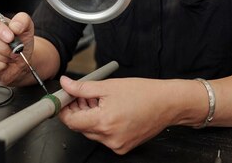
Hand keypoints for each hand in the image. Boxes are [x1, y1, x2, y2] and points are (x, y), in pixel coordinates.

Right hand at [0, 10, 34, 85]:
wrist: (19, 62)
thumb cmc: (19, 44)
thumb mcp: (26, 29)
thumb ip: (23, 21)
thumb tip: (15, 26)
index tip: (10, 37)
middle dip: (2, 46)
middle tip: (13, 50)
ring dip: (1, 56)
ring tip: (9, 56)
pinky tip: (2, 64)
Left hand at [58, 76, 174, 154]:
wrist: (168, 103)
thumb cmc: (143, 93)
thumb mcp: (108, 86)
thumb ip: (83, 87)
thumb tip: (66, 84)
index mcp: (103, 121)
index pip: (71, 121)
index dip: (64, 109)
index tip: (63, 100)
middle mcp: (109, 137)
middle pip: (80, 126)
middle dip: (79, 110)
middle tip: (85, 95)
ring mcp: (116, 145)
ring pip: (92, 132)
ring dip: (91, 117)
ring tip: (102, 101)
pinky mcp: (123, 147)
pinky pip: (104, 137)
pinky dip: (103, 124)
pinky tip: (112, 111)